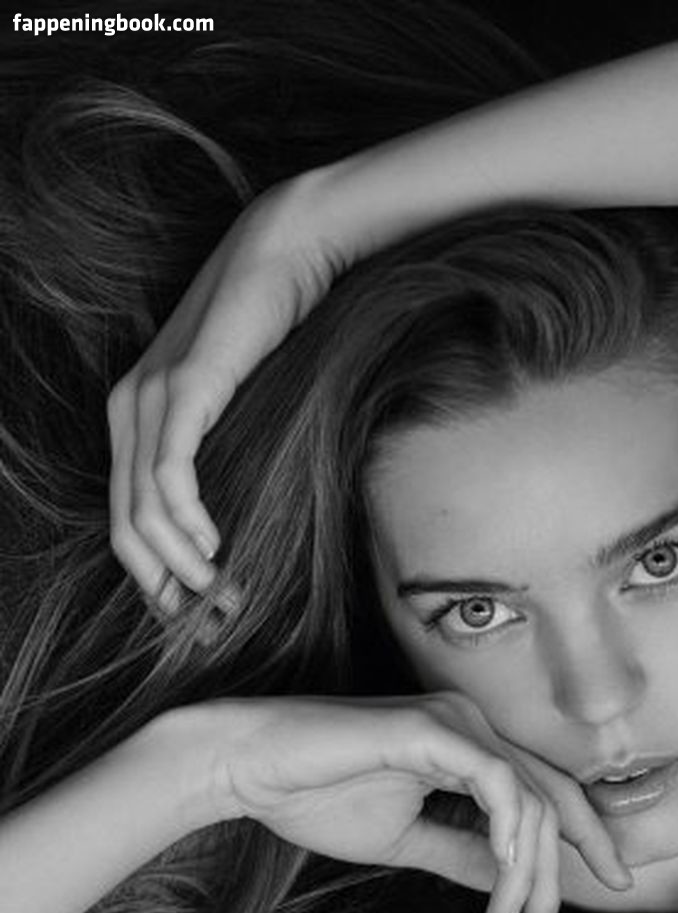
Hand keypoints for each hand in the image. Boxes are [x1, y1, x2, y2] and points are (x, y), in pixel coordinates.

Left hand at [107, 171, 342, 612]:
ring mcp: (150, 400)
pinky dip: (188, 523)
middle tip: (211, 630)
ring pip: (144, 513)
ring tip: (223, 599)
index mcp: (134, 419)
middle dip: (166, 591)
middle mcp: (128, 411)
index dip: (156, 583)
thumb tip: (244, 519)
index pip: (126, 522)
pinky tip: (214, 549)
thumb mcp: (241, 406)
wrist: (287, 252)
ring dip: (183, 568)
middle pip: (125, 529)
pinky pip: (170, 476)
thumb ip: (225, 452)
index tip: (197, 622)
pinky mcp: (184, 390)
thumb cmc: (275, 330)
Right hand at [204, 689, 631, 912]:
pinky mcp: (432, 729)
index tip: (608, 888)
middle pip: (552, 802)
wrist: (246, 768)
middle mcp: (472, 728)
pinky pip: (498, 785)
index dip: (583, 843)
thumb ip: (462, 855)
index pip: (547, 797)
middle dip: (559, 874)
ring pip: (531, 801)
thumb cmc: (315, 796)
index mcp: (470, 749)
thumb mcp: (407, 841)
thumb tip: (510, 882)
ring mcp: (455, 723)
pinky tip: (503, 876)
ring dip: (527, 874)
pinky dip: (510, 834)